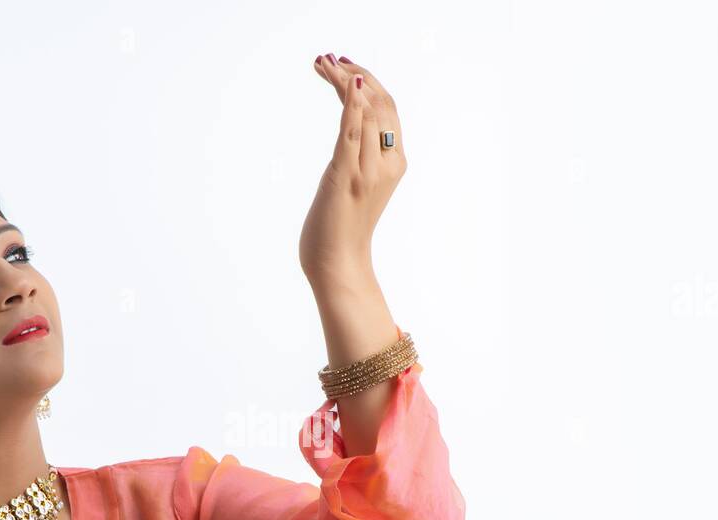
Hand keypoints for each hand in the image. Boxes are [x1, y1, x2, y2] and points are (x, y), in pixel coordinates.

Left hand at [299, 53, 406, 285]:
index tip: (346, 66)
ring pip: (365, 111)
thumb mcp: (353, 185)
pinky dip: (350, 103)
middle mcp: (388, 163)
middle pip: (380, 103)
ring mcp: (368, 170)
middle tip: (328, 59)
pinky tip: (345, 80)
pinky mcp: (347, 176)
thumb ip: (357, 158)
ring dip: (344, 80)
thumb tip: (348, 134)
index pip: (387, 109)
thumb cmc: (341, 230)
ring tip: (322, 62)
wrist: (338, 264)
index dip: (369, 82)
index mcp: (395, 163)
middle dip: (356, 74)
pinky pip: (352, 131)